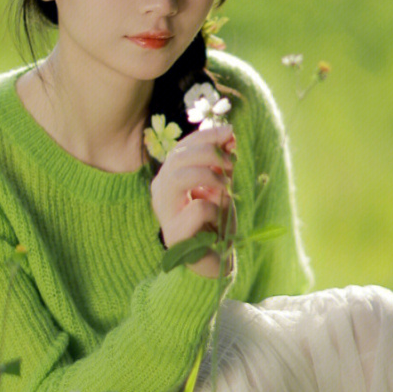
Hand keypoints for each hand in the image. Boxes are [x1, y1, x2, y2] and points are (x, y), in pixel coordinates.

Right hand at [150, 125, 235, 277]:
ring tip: (226, 186)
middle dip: (209, 153)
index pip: (181, 148)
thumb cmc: (215, 221)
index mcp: (169, 178)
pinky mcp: (175, 234)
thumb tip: (230, 134)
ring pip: (179, 177)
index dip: (206, 137)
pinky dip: (217, 209)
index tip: (230, 132)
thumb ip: (222, 162)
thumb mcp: (221, 186)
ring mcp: (165, 213)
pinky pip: (199, 209)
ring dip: (209, 175)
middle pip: (177, 158)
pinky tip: (219, 219)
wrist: (215, 259)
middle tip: (231, 163)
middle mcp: (161, 193)